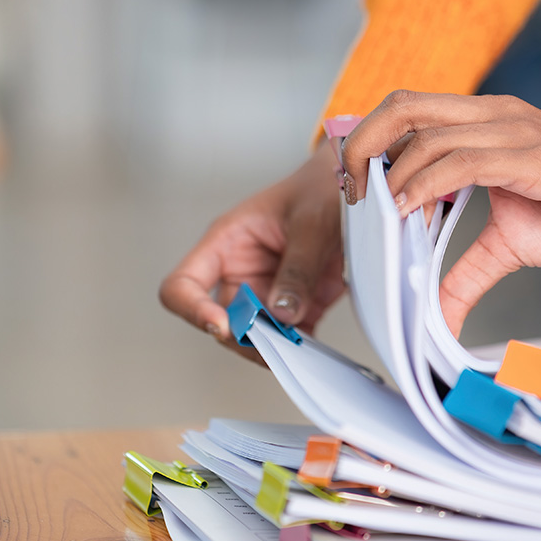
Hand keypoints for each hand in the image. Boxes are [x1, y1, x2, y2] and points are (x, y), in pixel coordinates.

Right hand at [159, 145, 346, 360]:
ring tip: (297, 347)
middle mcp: (241, 273)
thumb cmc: (320, 190)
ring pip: (254, 337)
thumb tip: (283, 313)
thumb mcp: (311, 222)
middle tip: (273, 344)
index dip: (192, 308)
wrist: (356, 191)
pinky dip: (299, 349)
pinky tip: (313, 350)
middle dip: (243, 338)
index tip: (221, 325)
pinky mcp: (297, 307)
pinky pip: (289, 338)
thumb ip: (298, 267)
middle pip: (221, 321)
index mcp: (226, 244)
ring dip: (272, 348)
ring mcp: (268, 293)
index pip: (183, 284)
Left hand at [341, 90, 540, 335]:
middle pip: (403, 105)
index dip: (370, 141)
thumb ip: (465, 273)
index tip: (353, 190)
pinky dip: (426, 185)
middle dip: (361, 143)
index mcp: (484, 123)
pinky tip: (408, 212)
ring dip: (390, 174)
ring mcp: (514, 133)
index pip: (408, 111)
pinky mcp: (536, 158)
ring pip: (428, 134)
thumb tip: (434, 316)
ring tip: (374, 213)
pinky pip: (465, 160)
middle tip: (349, 194)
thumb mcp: (510, 245)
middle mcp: (493, 116)